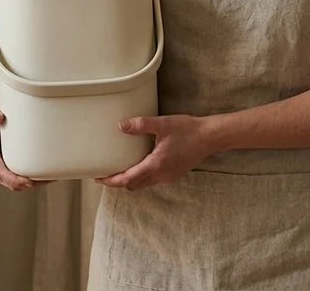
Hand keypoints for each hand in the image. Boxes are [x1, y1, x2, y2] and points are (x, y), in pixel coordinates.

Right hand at [0, 87, 48, 191]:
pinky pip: (19, 177)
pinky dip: (32, 177)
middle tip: (47, 179)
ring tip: (50, 176)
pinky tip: (45, 173)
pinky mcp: (7, 166)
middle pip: (10, 182)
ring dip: (32, 182)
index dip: (14, 180)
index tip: (29, 181)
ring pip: (17, 183)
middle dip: (28, 184)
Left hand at [95, 115, 212, 190]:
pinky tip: (140, 163)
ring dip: (131, 179)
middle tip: (106, 172)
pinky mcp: (174, 175)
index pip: (128, 179)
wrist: (210, 137)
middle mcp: (161, 175)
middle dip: (119, 182)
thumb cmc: (187, 130)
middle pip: (133, 185)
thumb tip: (121, 126)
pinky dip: (143, 176)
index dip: (111, 181)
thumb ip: (141, 125)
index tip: (99, 178)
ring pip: (144, 184)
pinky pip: (153, 180)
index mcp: (156, 165)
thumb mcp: (163, 124)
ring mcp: (169, 177)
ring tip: (120, 167)